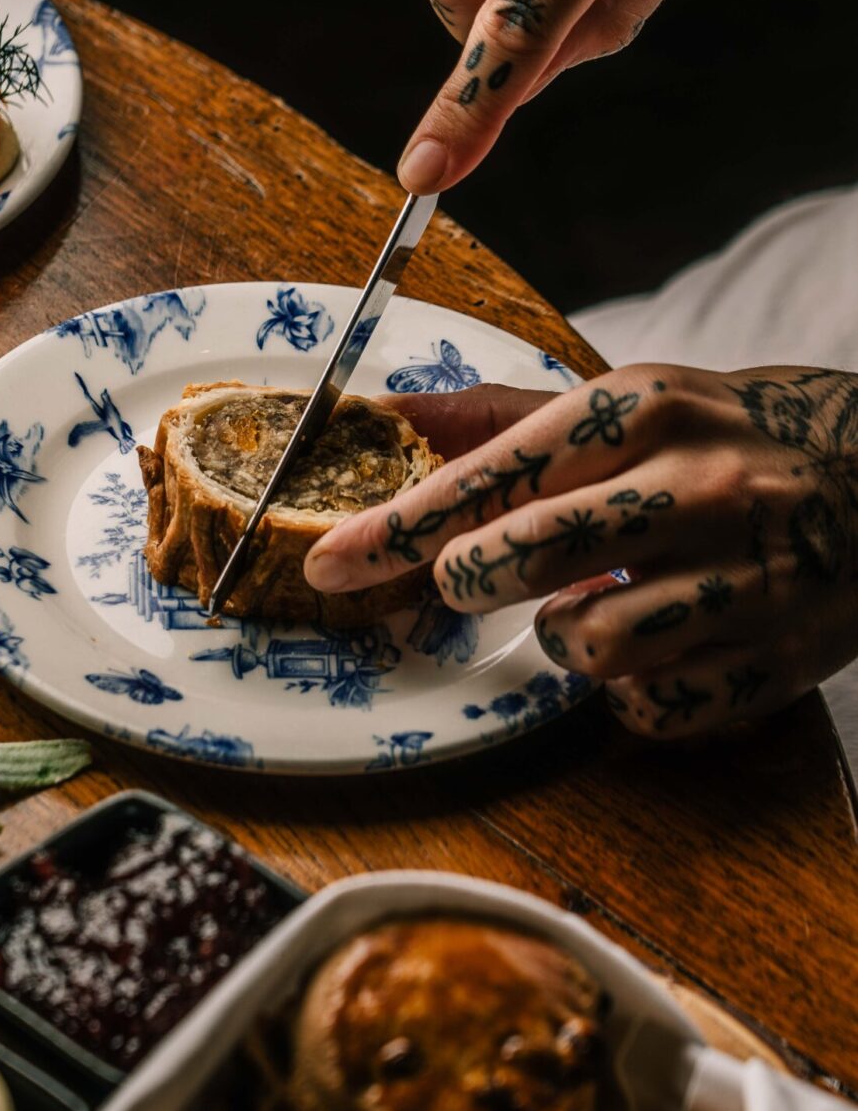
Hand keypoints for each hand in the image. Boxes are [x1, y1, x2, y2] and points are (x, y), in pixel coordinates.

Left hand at [304, 367, 857, 738]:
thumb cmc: (725, 438)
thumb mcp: (629, 400)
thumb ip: (501, 417)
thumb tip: (381, 416)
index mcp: (643, 409)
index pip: (489, 476)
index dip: (396, 528)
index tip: (330, 561)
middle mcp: (697, 487)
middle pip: (519, 562)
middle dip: (470, 581)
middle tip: (479, 576)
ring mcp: (747, 577)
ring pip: (585, 648)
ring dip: (564, 640)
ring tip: (596, 602)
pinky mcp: (780, 658)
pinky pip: (652, 710)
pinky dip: (632, 692)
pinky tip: (658, 644)